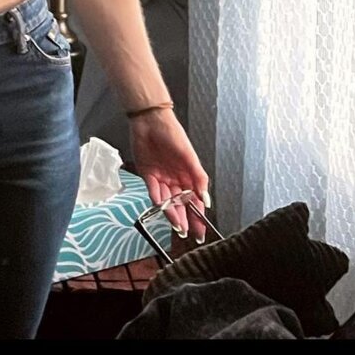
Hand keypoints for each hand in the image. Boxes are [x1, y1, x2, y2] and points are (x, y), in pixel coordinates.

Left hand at [128, 108, 210, 241]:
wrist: (150, 120)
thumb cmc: (172, 133)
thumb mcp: (189, 156)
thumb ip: (199, 178)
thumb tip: (206, 198)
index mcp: (188, 174)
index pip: (195, 199)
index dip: (199, 214)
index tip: (201, 229)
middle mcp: (176, 178)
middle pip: (182, 204)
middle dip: (186, 220)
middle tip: (190, 234)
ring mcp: (162, 177)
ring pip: (168, 201)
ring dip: (173, 214)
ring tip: (178, 227)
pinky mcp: (148, 174)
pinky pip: (153, 192)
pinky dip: (158, 201)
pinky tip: (164, 211)